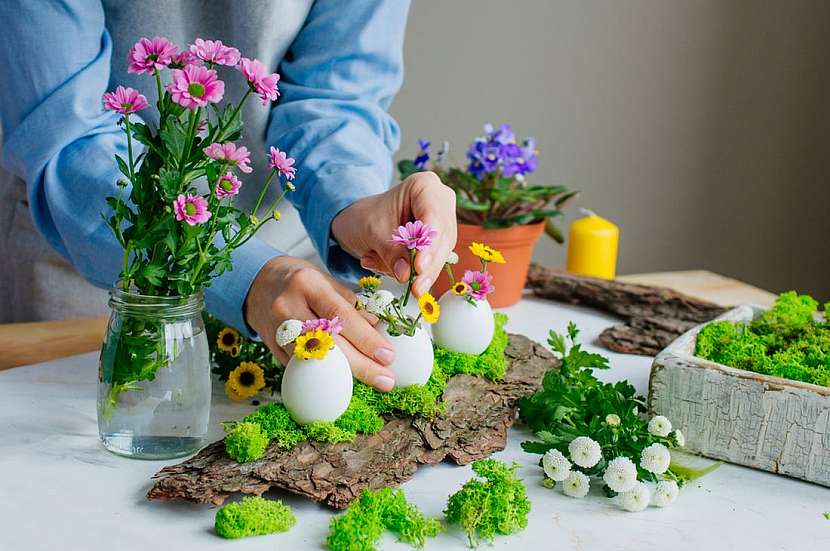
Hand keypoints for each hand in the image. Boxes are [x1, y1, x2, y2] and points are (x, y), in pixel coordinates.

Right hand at [245, 256, 396, 390]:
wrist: (257, 283)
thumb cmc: (300, 281)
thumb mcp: (326, 281)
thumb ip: (351, 305)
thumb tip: (377, 327)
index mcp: (308, 284)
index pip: (340, 315)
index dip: (365, 338)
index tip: (388, 356)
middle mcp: (289, 306)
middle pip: (328, 343)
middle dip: (361, 365)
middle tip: (386, 380)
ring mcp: (277, 330)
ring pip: (314, 359)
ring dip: (346, 375)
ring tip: (372, 381)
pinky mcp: (272, 347)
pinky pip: (302, 365)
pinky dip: (325, 374)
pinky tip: (344, 380)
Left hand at [331, 171, 456, 295]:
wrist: (358, 222)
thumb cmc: (365, 217)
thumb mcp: (373, 232)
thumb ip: (391, 251)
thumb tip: (406, 274)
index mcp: (424, 185)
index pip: (433, 217)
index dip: (429, 244)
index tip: (419, 267)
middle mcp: (440, 202)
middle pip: (441, 238)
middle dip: (428, 265)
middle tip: (417, 288)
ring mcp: (441, 223)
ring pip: (440, 253)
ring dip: (421, 273)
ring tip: (406, 285)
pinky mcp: (437, 243)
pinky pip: (432, 262)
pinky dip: (414, 272)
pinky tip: (396, 275)